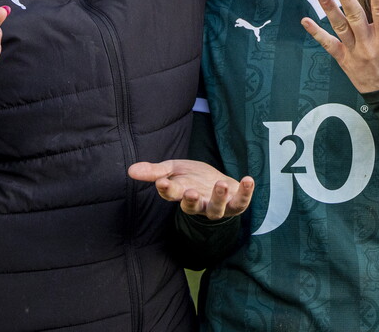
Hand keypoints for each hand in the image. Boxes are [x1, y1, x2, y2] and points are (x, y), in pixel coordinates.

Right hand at [128, 160, 253, 219]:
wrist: (217, 183)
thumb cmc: (192, 177)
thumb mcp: (172, 169)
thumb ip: (154, 171)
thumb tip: (130, 170)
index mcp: (181, 194)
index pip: (171, 194)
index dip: (166, 189)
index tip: (162, 181)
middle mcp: (198, 204)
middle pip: (193, 208)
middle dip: (191, 201)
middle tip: (190, 192)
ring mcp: (217, 207)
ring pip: (216, 210)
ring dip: (218, 198)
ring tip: (219, 184)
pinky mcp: (235, 204)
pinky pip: (240, 203)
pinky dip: (245, 192)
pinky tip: (248, 179)